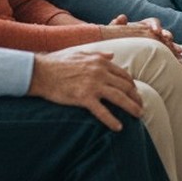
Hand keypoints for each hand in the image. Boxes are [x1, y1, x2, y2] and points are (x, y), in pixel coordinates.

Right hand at [27, 49, 142, 130]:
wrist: (40, 72)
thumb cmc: (57, 62)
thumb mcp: (80, 53)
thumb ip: (98, 54)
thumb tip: (112, 55)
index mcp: (100, 61)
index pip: (123, 74)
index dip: (131, 85)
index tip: (135, 92)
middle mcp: (100, 72)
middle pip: (126, 86)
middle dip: (136, 97)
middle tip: (141, 106)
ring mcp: (93, 85)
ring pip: (120, 98)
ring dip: (132, 107)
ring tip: (139, 115)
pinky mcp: (84, 98)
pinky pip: (102, 111)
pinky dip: (112, 120)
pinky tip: (119, 127)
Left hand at [100, 14, 181, 58]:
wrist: (119, 48)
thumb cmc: (117, 38)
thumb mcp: (115, 31)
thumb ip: (117, 24)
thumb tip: (121, 18)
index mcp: (144, 25)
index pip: (153, 22)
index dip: (156, 25)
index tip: (156, 30)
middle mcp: (153, 32)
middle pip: (163, 31)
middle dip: (167, 35)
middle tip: (168, 39)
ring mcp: (157, 42)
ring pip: (168, 42)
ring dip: (173, 45)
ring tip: (179, 51)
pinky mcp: (160, 50)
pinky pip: (168, 51)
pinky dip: (174, 54)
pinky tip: (180, 59)